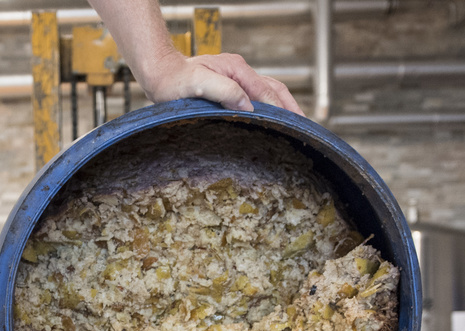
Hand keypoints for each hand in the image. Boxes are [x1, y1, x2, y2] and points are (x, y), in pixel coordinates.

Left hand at [135, 51, 301, 114]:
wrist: (160, 75)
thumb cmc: (174, 81)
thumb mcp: (197, 84)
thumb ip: (224, 90)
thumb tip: (248, 105)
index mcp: (236, 69)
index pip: (267, 90)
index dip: (280, 109)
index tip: (293, 126)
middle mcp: (239, 71)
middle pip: (275, 89)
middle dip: (291, 107)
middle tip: (304, 128)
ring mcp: (236, 78)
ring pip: (269, 91)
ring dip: (283, 107)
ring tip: (295, 125)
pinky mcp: (230, 86)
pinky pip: (257, 95)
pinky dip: (269, 106)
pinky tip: (272, 119)